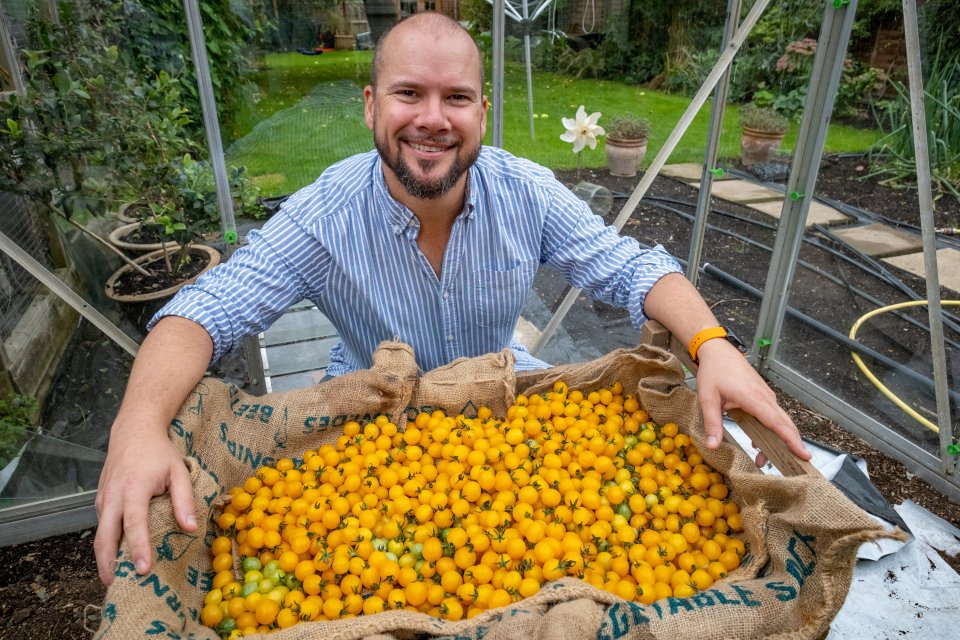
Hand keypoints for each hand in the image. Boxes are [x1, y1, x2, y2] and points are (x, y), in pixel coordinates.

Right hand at [94, 424, 196, 584]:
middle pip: (105, 537)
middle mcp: (113, 496)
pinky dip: (106, 545)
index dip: (138, 547)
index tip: (142, 569)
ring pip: (100, 535)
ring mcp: (103, 499)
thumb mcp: (179, 471)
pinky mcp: (100, 501)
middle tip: (119, 586)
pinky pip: (101, 527)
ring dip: (105, 558)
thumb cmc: (159, 452)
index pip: (134, 523)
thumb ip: (185, 500)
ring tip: (117, 580)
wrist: (133, 431)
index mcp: (134, 488)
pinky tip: (117, 557)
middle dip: (109, 564)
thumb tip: (190, 528)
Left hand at [694, 339, 811, 466]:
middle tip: (795, 464)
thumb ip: (712, 423)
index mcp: (754, 398)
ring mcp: (766, 396)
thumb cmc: (714, 372)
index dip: (791, 440)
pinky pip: (772, 415)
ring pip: (780, 420)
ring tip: (765, 460)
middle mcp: (765, 397)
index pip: (777, 423)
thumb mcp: (707, 398)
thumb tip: (713, 446)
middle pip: (785, 424)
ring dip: (778, 440)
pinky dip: (772, 430)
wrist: (718, 350)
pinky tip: (758, 443)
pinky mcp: (763, 395)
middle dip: (791, 445)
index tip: (804, 454)